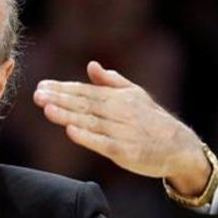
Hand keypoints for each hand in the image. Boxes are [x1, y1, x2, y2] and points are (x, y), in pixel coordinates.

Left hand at [33, 61, 210, 195]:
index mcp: (119, 98)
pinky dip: (87, 137)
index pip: (85, 91)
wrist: (180, 147)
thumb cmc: (153, 121)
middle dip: (59, 99)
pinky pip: (103, 143)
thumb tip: (92, 66)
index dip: (62, 89)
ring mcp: (122, 132)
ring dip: (67, 115)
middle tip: (37, 95)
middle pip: (84, 104)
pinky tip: (70, 131)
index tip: (41, 86)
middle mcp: (119, 112)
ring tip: (47, 109)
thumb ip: (111, 82)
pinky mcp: (125, 151)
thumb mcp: (136, 95)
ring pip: (90, 122)